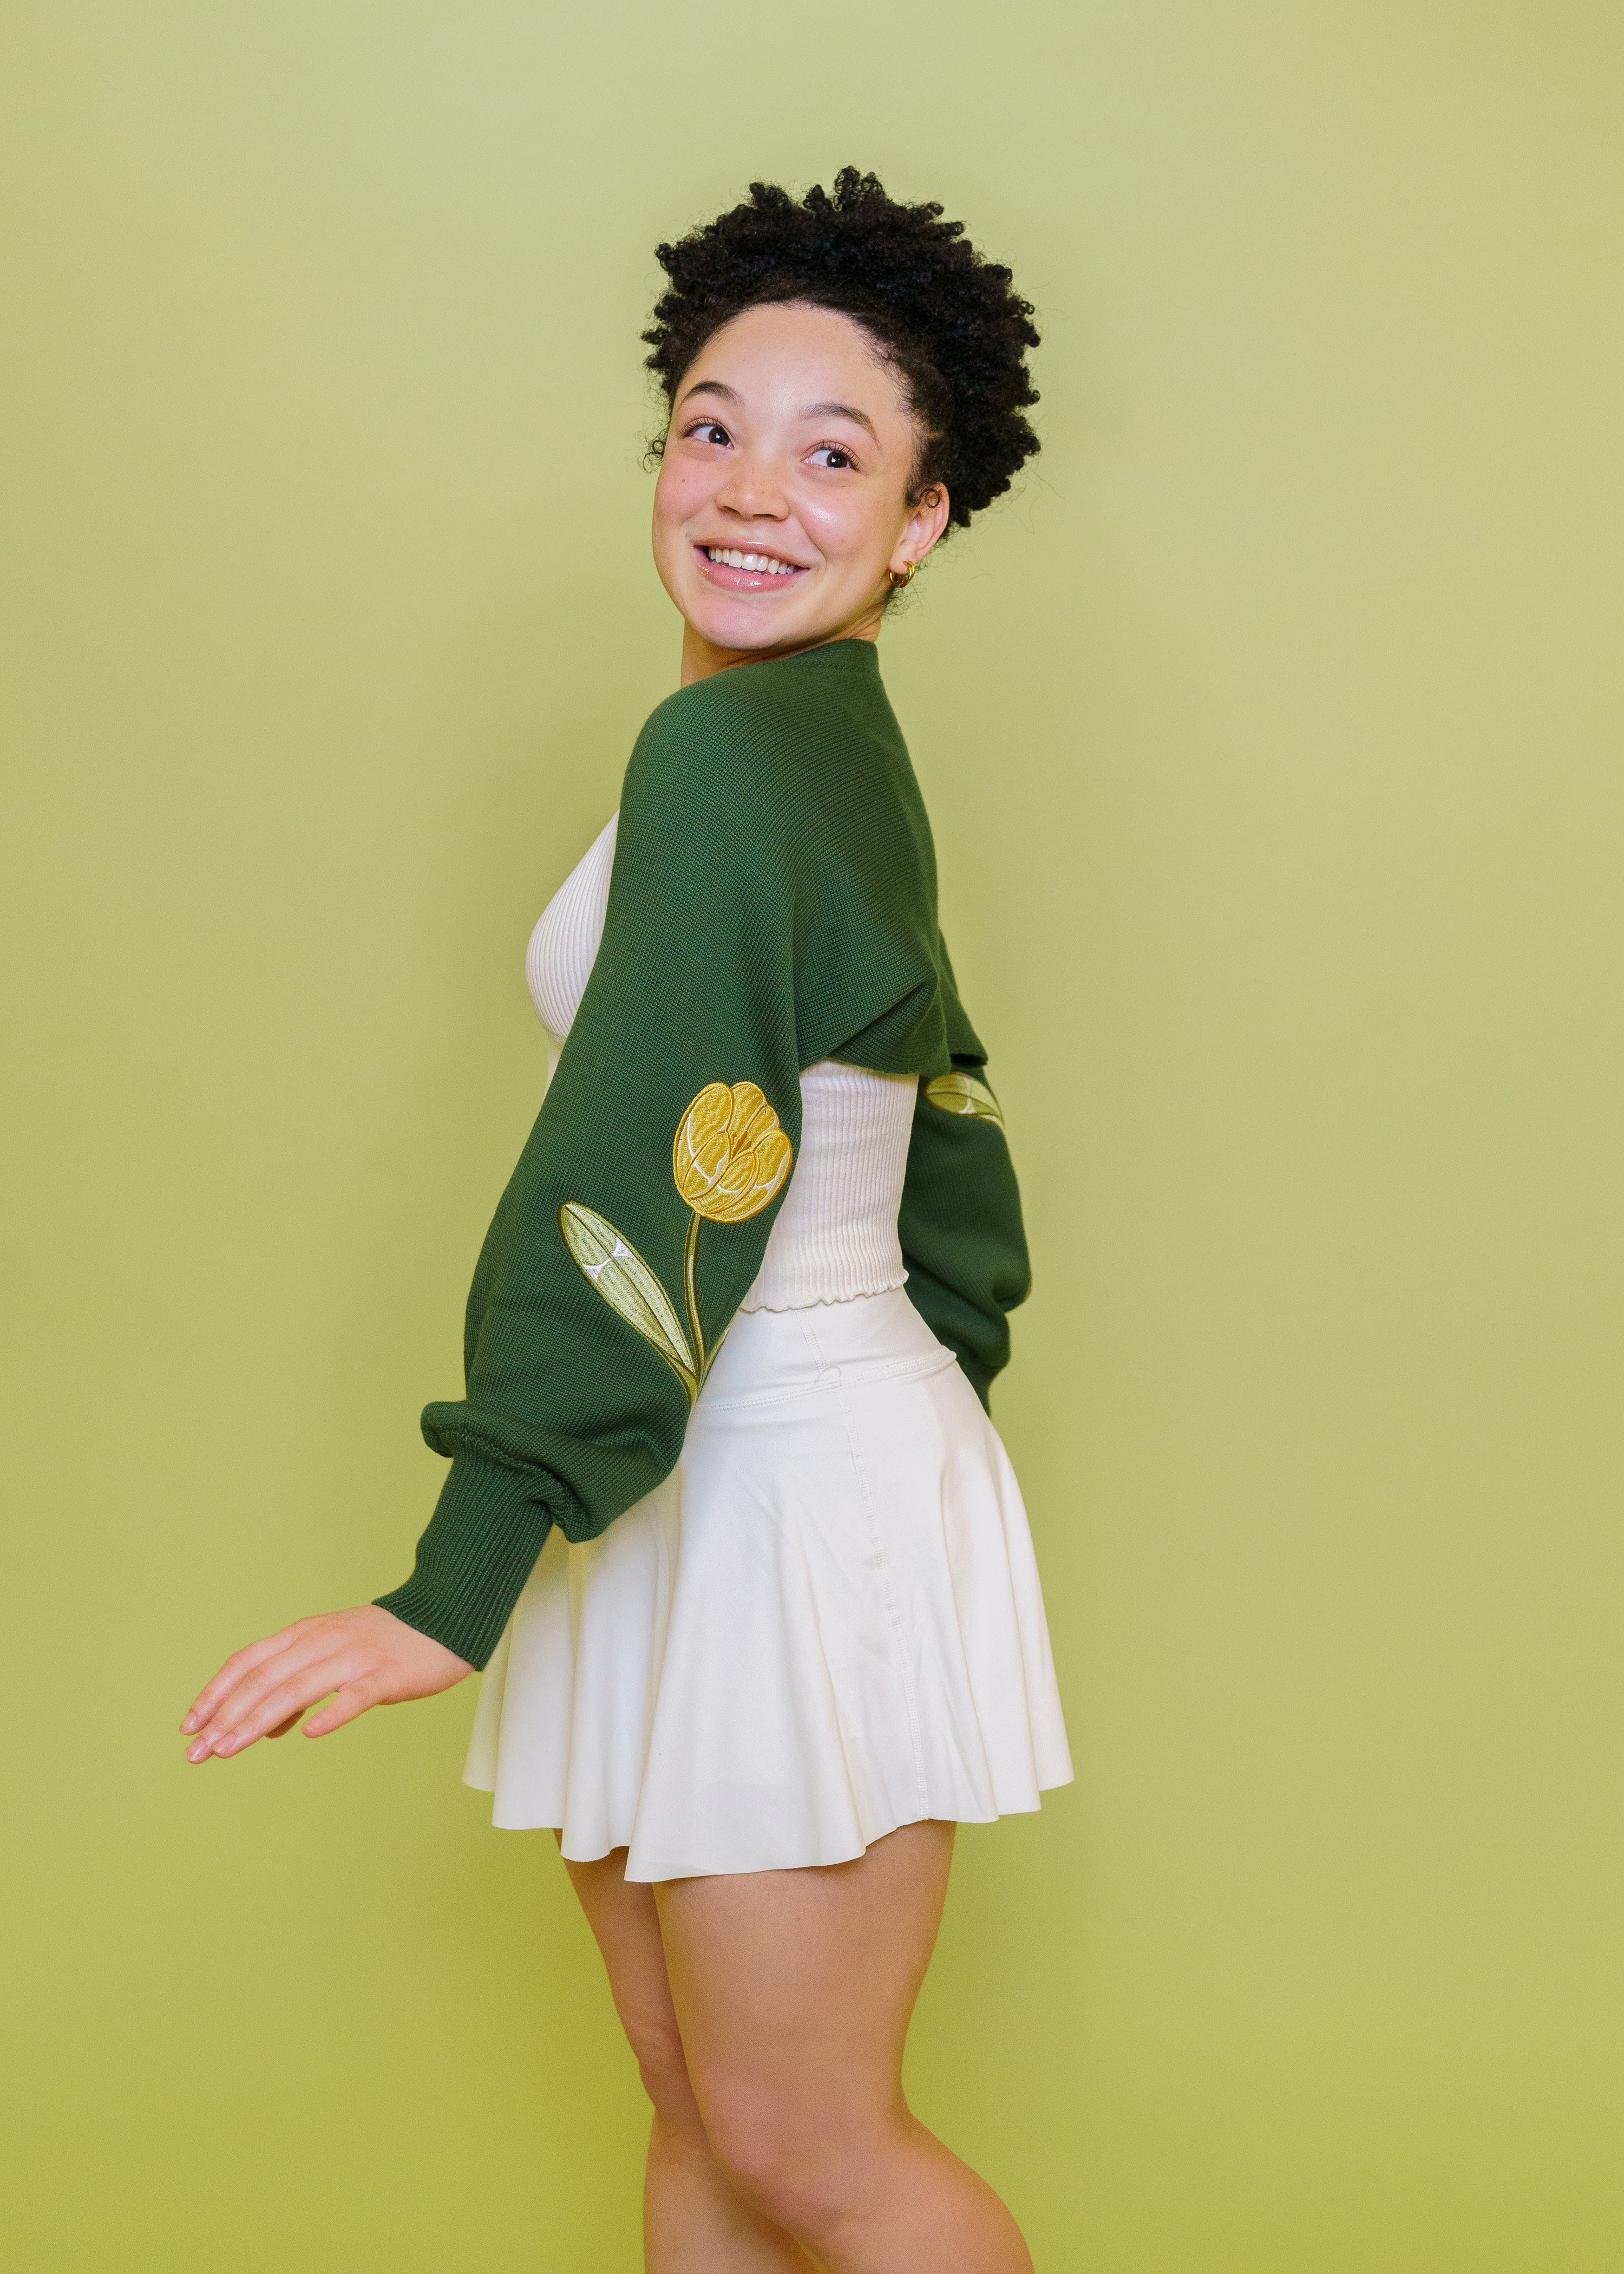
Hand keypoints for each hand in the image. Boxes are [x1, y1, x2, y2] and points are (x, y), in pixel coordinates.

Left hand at [181, 1605, 470, 1762]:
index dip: (214, 1693)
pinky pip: (354, 1697)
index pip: (247, 1662)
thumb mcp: (331, 1654)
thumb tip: (267, 1728)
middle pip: (264, 1679)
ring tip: (229, 1749)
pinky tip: (308, 1734)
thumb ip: (297, 1685)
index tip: (188, 1726)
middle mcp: (322, 1642)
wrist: (442, 1618)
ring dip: (258, 1721)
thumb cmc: (383, 1642)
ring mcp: (353, 1658)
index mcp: (305, 1634)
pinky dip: (330, 1714)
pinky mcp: (385, 1676)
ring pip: (296, 1689)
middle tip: (198, 1753)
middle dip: (225, 1717)